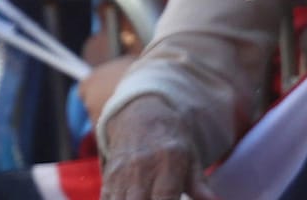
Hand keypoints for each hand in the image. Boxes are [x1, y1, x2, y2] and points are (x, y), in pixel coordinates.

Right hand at [98, 95, 218, 199]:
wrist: (141, 115)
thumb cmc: (172, 143)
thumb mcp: (191, 159)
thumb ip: (200, 185)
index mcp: (167, 163)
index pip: (165, 198)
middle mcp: (142, 168)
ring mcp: (121, 173)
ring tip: (145, 198)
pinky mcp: (108, 178)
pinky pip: (107, 199)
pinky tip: (129, 198)